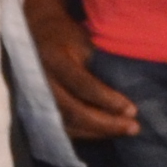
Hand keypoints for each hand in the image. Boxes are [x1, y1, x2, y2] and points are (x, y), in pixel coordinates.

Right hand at [30, 2, 140, 144]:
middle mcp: (41, 81)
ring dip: (98, 131)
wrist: (33, 34)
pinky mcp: (37, 108)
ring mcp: (36, 98)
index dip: (107, 99)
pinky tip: (105, 132)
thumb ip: (97, 66)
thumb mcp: (82, 41)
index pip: (82, 85)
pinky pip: (62, 127)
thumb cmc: (64, 34)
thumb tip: (122, 94)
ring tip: (124, 130)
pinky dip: (85, 132)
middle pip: (74, 111)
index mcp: (54, 59)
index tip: (132, 110)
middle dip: (106, 123)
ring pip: (68, 124)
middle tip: (133, 127)